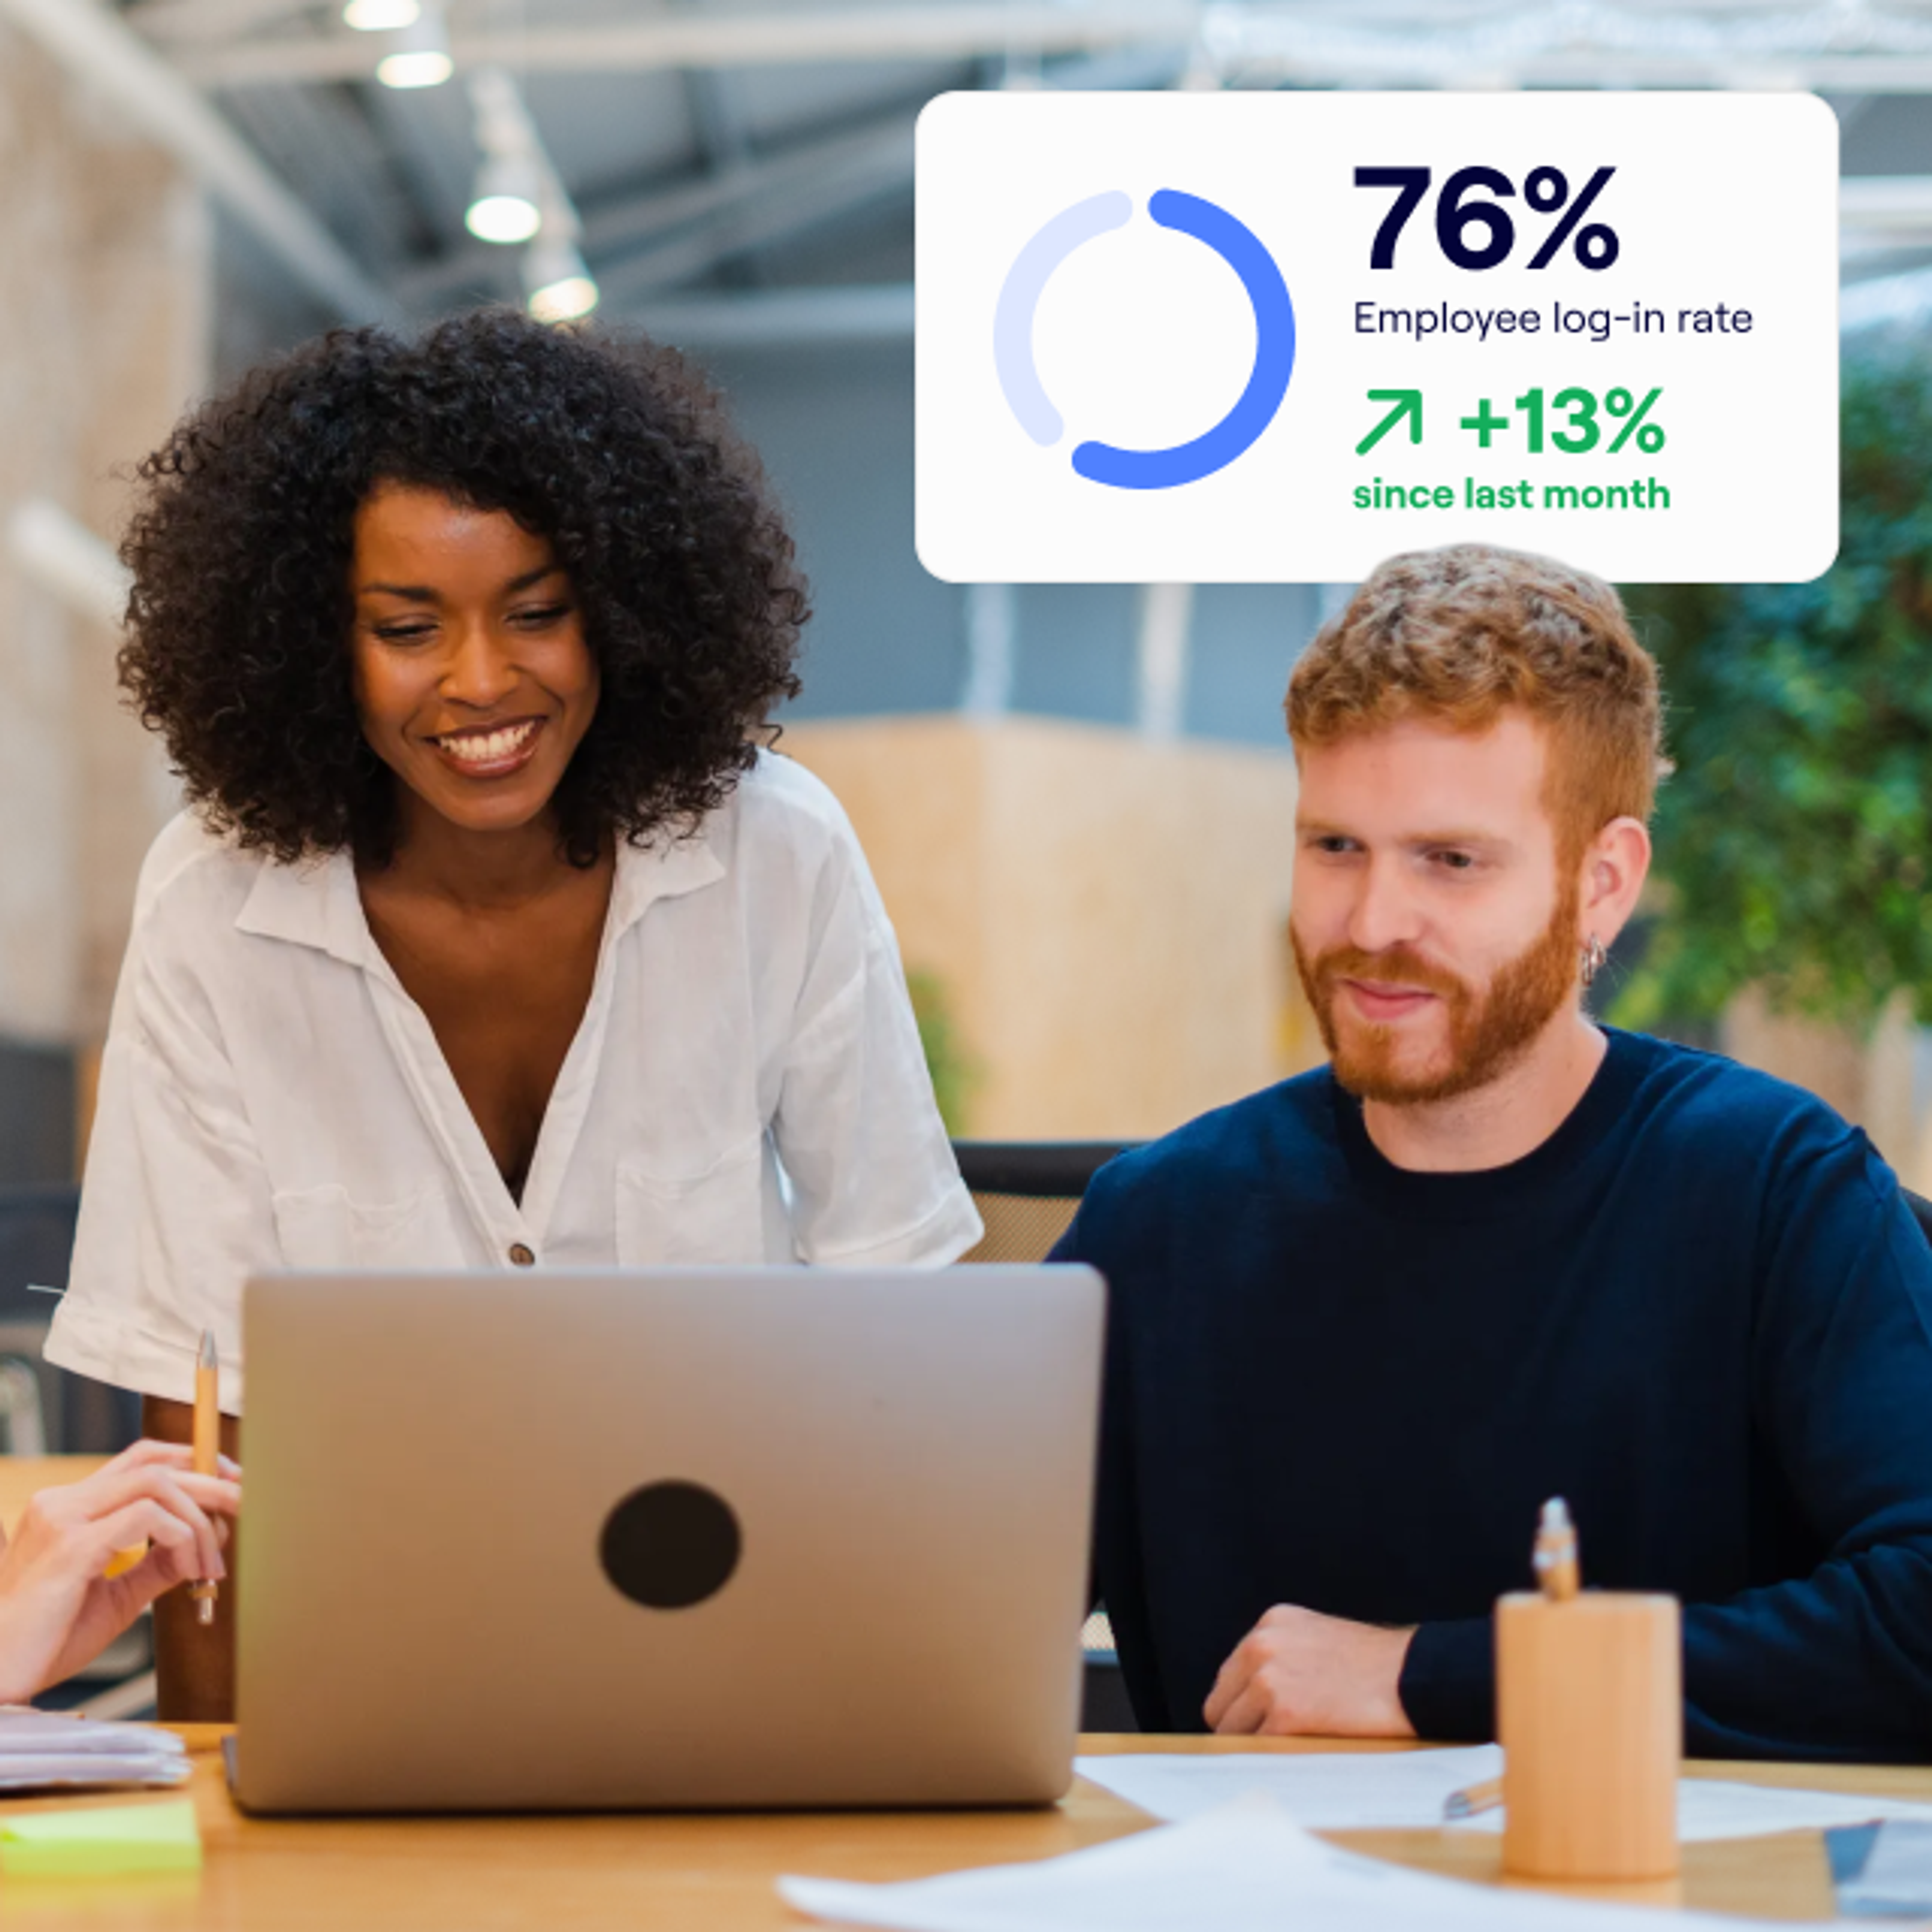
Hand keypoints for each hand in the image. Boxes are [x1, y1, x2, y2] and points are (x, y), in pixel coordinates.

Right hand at [0, 1440, 240, 1703]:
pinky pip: (147, 1517)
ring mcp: (62, 1520)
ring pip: (157, 1484)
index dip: (192, 1462)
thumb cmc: (48, 1641)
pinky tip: (188, 1568)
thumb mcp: (116, 1596)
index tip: (230, 1483)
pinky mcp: (70, 1547)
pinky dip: (181, 1537)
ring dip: (199, 1518)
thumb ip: (156, 1564)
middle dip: (211, 1483)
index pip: (141, 1459)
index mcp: (67, 1508)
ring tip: (212, 1561)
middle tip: (245, 1507)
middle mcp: (61, 1503)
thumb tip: (202, 1544)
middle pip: (156, 1465)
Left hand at [1204, 1604, 1417, 1737]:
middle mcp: (1261, 1645)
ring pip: (1233, 1731)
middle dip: (1241, 1727)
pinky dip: (1273, 1758)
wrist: (1414, 1676)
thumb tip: (1252, 1698)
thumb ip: (1282, 1657)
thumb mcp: (1317, 1639)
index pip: (1228, 1678)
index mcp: (1270, 1625)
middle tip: (1273, 1744)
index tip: (1259, 1723)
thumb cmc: (1376, 1666)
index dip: (1242, 1706)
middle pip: (1220, 1705)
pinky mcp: (1285, 1713)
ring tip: (1291, 1749)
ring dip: (1257, 1745)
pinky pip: (1258, 1748)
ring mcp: (1269, 1678)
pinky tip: (1299, 1755)